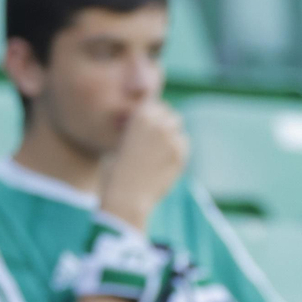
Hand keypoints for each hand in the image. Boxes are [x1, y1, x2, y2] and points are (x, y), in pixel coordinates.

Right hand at [98, 100, 188, 230]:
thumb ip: (137, 130)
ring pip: (179, 130)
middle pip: (171, 115)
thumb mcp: (120, 142)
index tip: (153, 126)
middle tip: (159, 141)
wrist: (127, 196)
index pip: (157, 105)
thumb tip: (148, 126)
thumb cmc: (116, 171)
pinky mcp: (180, 154)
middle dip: (166, 125)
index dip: (156, 115)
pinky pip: (184, 145)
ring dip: (172, 137)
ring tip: (159, 153)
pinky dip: (178, 151)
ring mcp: (171, 138)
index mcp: (140, 115)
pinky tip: (164, 163)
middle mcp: (158, 122)